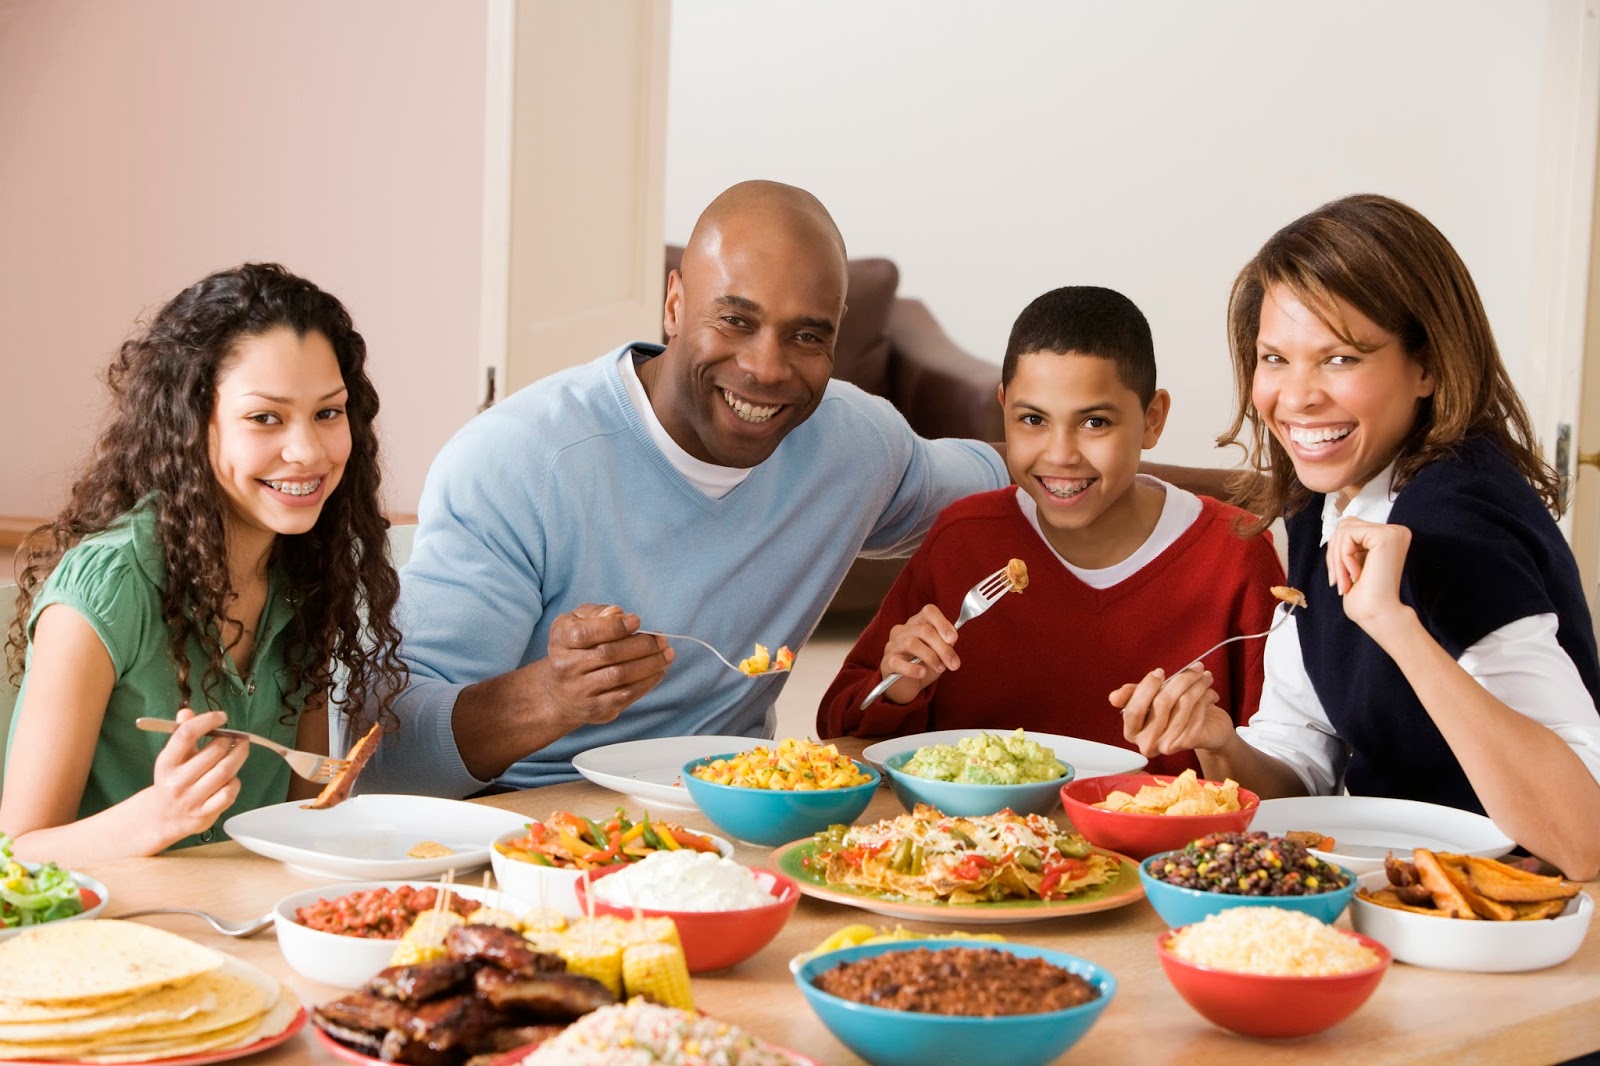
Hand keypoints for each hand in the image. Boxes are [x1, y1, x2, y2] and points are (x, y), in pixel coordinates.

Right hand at [144, 708, 249, 845]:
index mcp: (166, 763)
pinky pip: (228, 793)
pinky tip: (233, 777)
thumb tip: (187, 712)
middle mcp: (177, 782)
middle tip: (236, 736)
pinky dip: (235, 782)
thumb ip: (181, 735)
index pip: (186, 735)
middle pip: (213, 753)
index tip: (221, 717)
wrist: (161, 817)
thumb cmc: (171, 781)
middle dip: (229, 740)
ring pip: (224, 772)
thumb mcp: (171, 758)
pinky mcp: (204, 814)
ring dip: (238, 757)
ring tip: (240, 749)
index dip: (207, 721)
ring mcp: (191, 799)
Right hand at [537, 603, 671, 727]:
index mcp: (561, 640)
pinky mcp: (596, 709)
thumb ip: (597, 613)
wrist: (560, 692)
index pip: (586, 633)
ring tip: (667, 654)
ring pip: (621, 676)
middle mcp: (566, 668)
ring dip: (650, 664)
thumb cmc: (575, 648)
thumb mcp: (578, 622)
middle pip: (608, 654)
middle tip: (662, 639)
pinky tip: (659, 671)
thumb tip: (618, 613)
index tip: (637, 621)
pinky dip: (647, 682)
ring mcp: (581, 692)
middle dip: (642, 645)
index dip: (615, 627)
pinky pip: (626, 695)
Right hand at [879, 604, 958, 703]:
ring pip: (912, 643)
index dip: (942, 623)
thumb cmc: (923, 664)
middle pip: (924, 630)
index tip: (953, 639)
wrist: (907, 685)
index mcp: (916, 623)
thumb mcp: (939, 653)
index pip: (928, 611)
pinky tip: (922, 673)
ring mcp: (892, 645)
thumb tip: (951, 640)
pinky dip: (912, 668)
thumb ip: (946, 644)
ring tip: (940, 669)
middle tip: (954, 663)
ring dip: (931, 657)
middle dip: (943, 648)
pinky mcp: (886, 662)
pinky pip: (898, 662)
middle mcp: (902, 630)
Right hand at [1111, 667, 1232, 757]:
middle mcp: (1147, 743)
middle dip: (1180, 680)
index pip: (1134, 709)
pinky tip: (1210, 692)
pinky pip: (1196, 712)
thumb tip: (1114, 697)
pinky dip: (1205, 698)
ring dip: (1197, 686)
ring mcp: (1167, 745)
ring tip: (1205, 676)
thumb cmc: (1175, 712)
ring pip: (1182, 705)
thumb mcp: (1152, 700)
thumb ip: (1135, 695)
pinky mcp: (1188, 742)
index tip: (1160, 672)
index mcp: (1132, 732)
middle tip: (1195, 667)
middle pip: (1161, 703)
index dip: (1146, 688)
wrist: (1207, 732)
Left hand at [1326, 516, 1415, 639]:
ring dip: (1336, 559)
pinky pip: (1348, 535)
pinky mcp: (1385, 536)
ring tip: (1344, 581)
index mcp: (1391, 536)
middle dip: (1334, 554)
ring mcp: (1393, 531)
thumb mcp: (1355, 561)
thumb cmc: (1366, 596)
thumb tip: (1338, 523)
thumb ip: (1352, 542)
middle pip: (1345, 525)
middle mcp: (1396, 530)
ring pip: (1344, 529)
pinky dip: (1343, 557)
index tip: (1338, 578)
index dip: (1337, 552)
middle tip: (1337, 581)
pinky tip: (1355, 576)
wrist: (1379, 615)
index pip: (1351, 527)